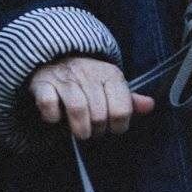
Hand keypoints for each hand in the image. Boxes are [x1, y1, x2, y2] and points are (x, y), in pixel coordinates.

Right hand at [27, 54, 153, 140]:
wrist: (54, 59)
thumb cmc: (87, 81)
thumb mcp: (112, 87)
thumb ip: (129, 100)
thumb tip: (149, 105)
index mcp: (110, 74)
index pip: (122, 110)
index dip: (119, 126)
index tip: (112, 127)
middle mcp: (88, 73)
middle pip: (99, 114)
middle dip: (98, 130)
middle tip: (94, 130)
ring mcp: (64, 77)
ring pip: (77, 109)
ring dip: (80, 129)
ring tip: (81, 133)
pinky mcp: (42, 83)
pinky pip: (49, 104)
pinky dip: (52, 117)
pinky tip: (56, 118)